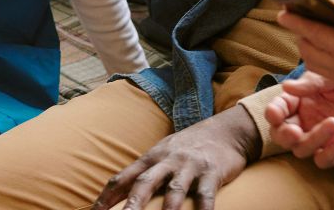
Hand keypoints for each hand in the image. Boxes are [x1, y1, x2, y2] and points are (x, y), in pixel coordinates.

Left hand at [93, 105, 258, 209]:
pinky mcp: (212, 172)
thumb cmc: (188, 147)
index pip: (124, 177)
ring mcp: (190, 166)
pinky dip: (203, 209)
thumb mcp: (163, 153)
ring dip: (167, 208)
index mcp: (151, 157)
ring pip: (174, 189)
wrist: (226, 131)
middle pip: (145, 183)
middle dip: (132, 204)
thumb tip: (117, 194)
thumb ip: (144, 172)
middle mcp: (168, 160)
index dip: (107, 196)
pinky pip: (206, 194)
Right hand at [265, 73, 333, 168]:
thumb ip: (312, 83)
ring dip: (313, 139)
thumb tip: (286, 87)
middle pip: (283, 134)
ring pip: (303, 149)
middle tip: (295, 131)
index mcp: (304, 98)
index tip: (275, 113)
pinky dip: (329, 153)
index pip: (279, 108)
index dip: (273, 112)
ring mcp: (324, 136)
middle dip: (284, 134)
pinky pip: (325, 161)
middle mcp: (310, 119)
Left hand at [278, 0, 333, 124]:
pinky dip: (321, 58)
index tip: (283, 10)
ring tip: (307, 28)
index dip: (299, 22)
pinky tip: (328, 46)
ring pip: (319, 66)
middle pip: (312, 53)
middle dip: (300, 34)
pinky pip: (330, 73)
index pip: (319, 36)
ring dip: (308, 47)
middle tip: (292, 14)